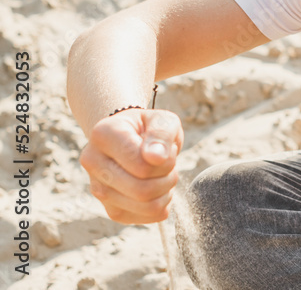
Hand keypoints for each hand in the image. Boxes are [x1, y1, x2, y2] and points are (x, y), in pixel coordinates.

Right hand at [80, 109, 183, 223]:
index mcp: (102, 135)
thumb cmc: (148, 128)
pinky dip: (163, 204)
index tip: (167, 149)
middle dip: (168, 178)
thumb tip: (156, 157)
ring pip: (146, 207)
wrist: (131, 138)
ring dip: (167, 191)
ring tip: (164, 175)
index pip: (141, 165)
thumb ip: (161, 133)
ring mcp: (98, 190)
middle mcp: (92, 163)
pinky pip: (147, 218)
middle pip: (142, 190)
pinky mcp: (111, 210)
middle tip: (170, 164)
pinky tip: (158, 188)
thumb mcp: (162, 120)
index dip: (166, 161)